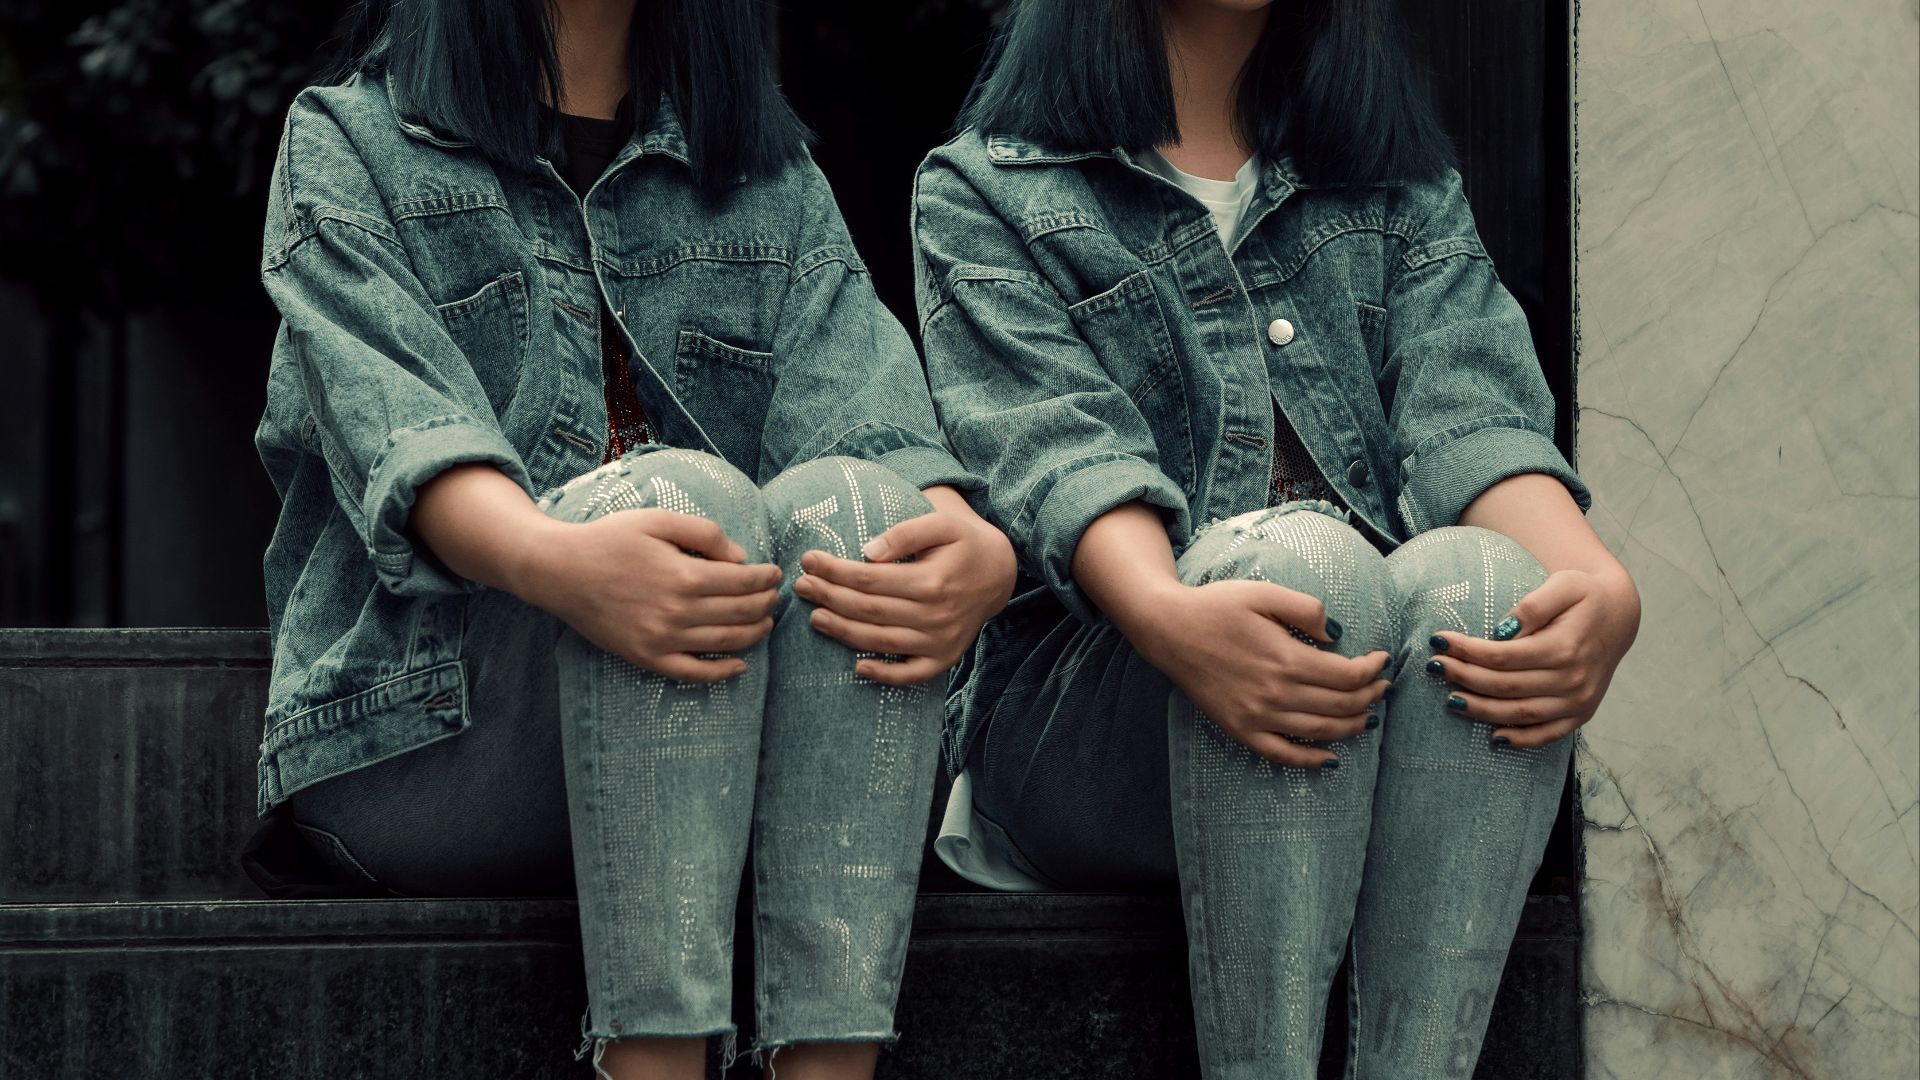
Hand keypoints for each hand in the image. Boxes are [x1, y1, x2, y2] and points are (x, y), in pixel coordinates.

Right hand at [515, 510, 781, 682]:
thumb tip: (741, 557)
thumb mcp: (658, 520)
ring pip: (724, 643)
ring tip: (766, 624)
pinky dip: (720, 673)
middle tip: (775, 597)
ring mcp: (662, 639)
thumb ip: (704, 533)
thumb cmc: (609, 539)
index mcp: (684, 575)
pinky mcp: (647, 657)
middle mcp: (677, 611)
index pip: (743, 582)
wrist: (560, 570)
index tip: (775, 573)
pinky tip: (739, 666)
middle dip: (765, 605)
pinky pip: (692, 673)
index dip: (765, 578)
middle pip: (740, 613)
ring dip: (753, 635)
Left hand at [791, 497, 1016, 685]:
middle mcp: (936, 614)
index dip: (835, 571)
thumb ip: (905, 533)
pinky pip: (912, 674)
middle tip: (800, 587)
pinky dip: (885, 676)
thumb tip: (867, 552)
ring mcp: (940, 640)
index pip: (870, 578)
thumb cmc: (963, 542)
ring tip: (814, 618)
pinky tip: (858, 668)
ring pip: (882, 641)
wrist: (1000, 572)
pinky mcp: (945, 657)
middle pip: (869, 610)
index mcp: (932, 580)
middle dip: (829, 598)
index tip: (809, 561)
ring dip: (843, 632)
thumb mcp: (942, 523)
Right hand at [1126, 579, 1391, 769]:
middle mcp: (1275, 693)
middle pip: (1341, 705)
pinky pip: (1283, 754)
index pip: (1348, 675)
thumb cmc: (1216, 606)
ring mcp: (1257, 716)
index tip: (1381, 659)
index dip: (1372, 669)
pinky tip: (1331, 758)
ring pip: (1320, 731)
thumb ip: (1307, 609)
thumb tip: (1338, 636)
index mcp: (1285, 658)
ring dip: (1352, 726)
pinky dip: (1311, 760)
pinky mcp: (1240, 729)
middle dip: (1370, 697)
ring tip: (1369, 716)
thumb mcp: (1264, 593)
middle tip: (1381, 687)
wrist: (1169, 630)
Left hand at [1425, 566, 1640, 747]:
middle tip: (1433, 666)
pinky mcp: (1582, 713)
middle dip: (1464, 677)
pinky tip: (1494, 737)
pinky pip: (1549, 734)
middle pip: (1506, 686)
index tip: (1439, 640)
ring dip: (1482, 710)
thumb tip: (1501, 630)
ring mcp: (1579, 700)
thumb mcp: (1563, 584)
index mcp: (1566, 647)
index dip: (1467, 651)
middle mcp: (1573, 679)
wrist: (1619, 615)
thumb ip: (1533, 606)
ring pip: (1521, 713)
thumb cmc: (1584, 595)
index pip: (1504, 656)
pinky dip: (1521, 739)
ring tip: (1450, 700)